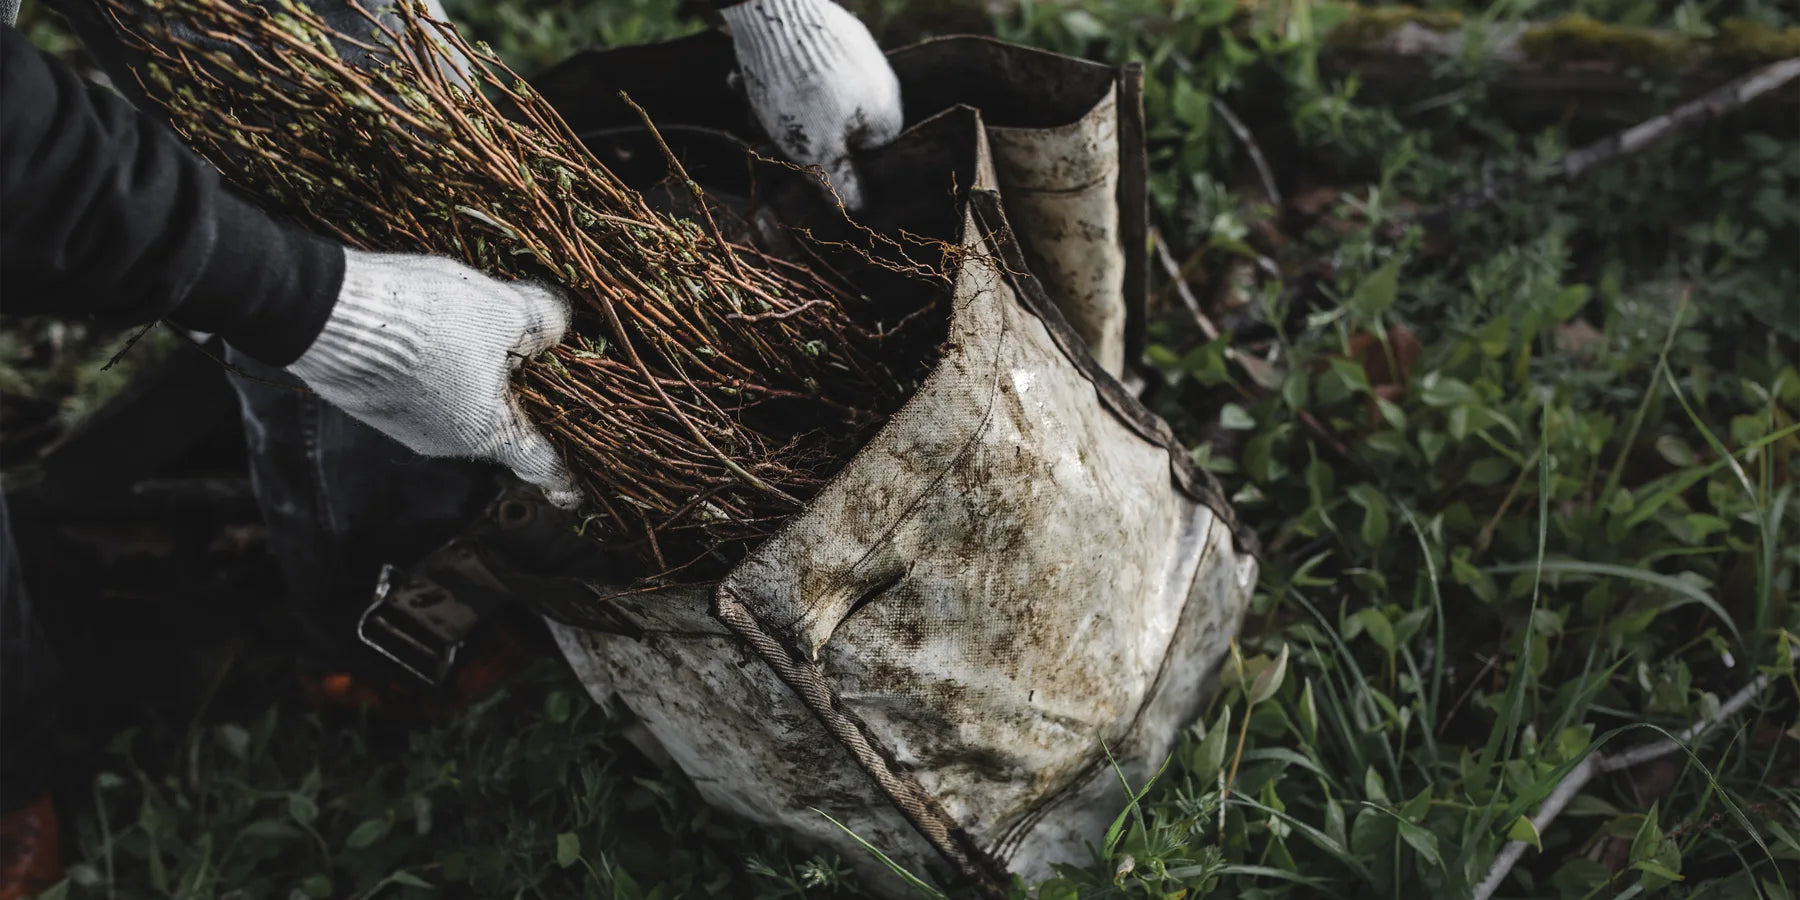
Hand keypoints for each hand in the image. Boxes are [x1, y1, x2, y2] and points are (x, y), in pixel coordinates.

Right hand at [287, 249, 580, 507]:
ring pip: (457, 402)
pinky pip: (422, 389)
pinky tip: (430, 327)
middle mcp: (447, 442)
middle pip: (498, 423)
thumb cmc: (429, 320)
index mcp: (490, 433)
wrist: (330, 314)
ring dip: (472, 374)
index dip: (564, 475)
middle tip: (531, 359)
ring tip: (474, 326)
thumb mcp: (505, 309)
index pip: (540, 464)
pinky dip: (436, 364)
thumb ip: (545, 322)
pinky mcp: (375, 405)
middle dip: (516, 395)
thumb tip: (560, 326)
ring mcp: (406, 427)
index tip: (574, 491)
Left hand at [719, 0, 902, 210]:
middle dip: (785, 136)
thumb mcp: (815, 152)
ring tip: (745, 95)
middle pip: (827, 130)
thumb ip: (837, 185)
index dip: (821, 168)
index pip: (859, 160)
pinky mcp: (826, 34)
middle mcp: (878, 86)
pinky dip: (771, 79)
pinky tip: (745, 76)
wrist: (775, 12)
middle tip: (756, 130)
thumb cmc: (799, 91)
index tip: (789, 167)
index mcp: (885, 117)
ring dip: (770, 108)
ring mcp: (854, 57)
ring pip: (806, 101)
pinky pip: (799, 70)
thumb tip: (857, 212)